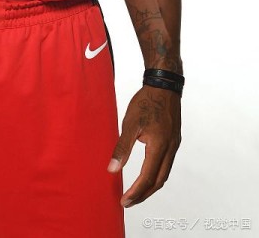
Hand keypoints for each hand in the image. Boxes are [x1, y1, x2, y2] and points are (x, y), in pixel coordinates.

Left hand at [107, 85, 181, 206]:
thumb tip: (113, 168)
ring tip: (137, 192)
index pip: (147, 178)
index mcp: (159, 146)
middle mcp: (170, 149)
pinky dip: (156, 175)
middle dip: (143, 194)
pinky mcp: (174, 141)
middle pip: (158, 181)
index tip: (125, 201)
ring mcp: (174, 145)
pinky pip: (166, 165)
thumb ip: (122, 148)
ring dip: (150, 186)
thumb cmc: (147, 101)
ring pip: (164, 174)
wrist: (164, 85)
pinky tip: (147, 174)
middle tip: (129, 201)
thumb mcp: (130, 123)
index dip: (136, 192)